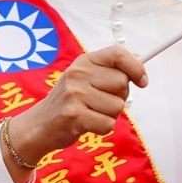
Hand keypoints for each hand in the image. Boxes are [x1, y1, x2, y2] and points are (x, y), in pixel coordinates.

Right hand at [6, 46, 146, 168]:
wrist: (39, 124)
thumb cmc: (67, 101)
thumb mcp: (84, 77)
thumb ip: (108, 68)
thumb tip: (137, 56)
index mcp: (83, 61)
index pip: (118, 54)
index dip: (136, 67)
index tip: (142, 81)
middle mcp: (78, 74)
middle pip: (122, 83)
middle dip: (119, 96)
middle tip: (99, 101)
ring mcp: (74, 94)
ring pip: (118, 106)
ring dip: (110, 115)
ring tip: (91, 113)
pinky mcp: (74, 115)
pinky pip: (108, 123)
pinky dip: (102, 128)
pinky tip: (87, 124)